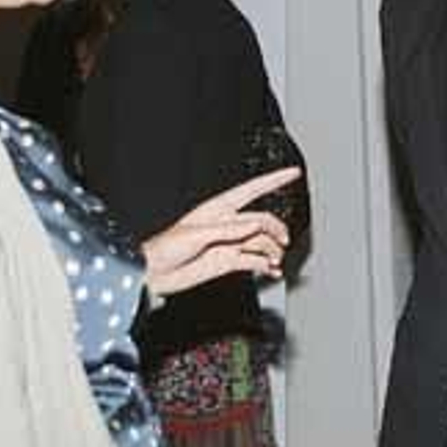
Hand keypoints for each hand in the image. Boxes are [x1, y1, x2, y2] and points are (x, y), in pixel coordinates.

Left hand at [141, 166, 301, 294]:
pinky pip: (253, 261)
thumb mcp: (195, 234)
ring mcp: (228, 243)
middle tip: (283, 241)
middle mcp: (226, 225)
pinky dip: (264, 265)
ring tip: (274, 261)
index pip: (252, 190)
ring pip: (259, 242)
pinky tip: (270, 270)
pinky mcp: (227, 261)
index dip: (274, 180)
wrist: (153, 274)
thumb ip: (227, 230)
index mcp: (218, 209)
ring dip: (270, 251)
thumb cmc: (165, 248)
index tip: (293, 173)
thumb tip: (254, 225)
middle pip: (262, 221)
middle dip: (276, 229)